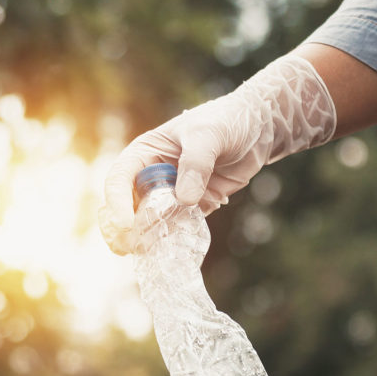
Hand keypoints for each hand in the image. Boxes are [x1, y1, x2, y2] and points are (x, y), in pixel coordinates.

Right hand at [99, 55, 335, 254]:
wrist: (259, 129)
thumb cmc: (227, 121)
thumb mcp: (209, 135)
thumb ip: (196, 164)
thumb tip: (183, 200)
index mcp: (145, 153)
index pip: (120, 179)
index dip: (117, 202)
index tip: (126, 223)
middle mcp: (152, 175)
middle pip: (127, 206)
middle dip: (124, 228)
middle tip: (127, 248)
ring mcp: (171, 194)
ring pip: (149, 221)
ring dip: (146, 239)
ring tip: (147, 255)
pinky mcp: (192, 207)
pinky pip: (177, 227)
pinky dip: (172, 240)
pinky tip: (173, 252)